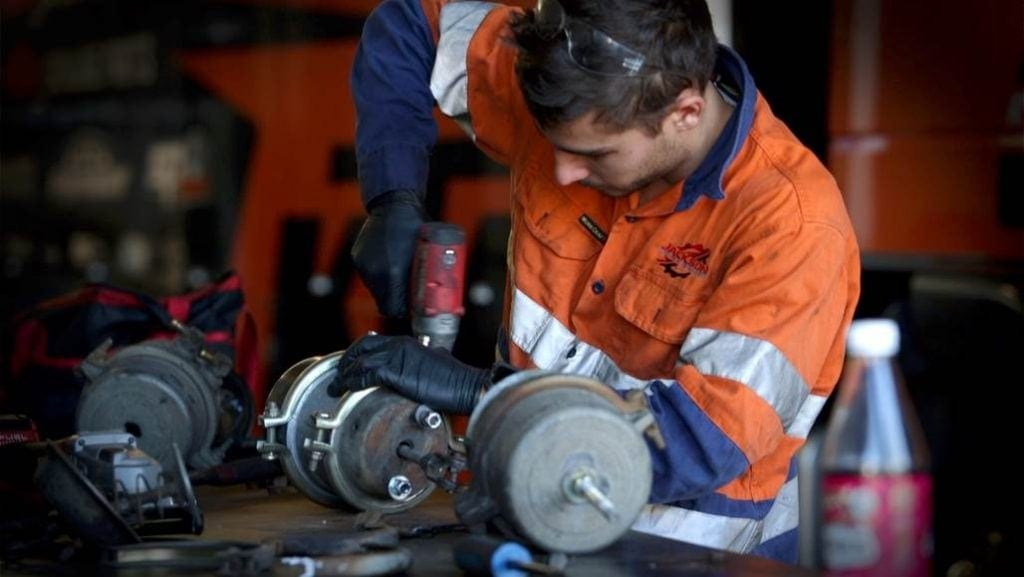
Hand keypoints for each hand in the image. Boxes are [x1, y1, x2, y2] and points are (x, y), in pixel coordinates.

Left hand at [335, 334, 488, 413]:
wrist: (466, 385)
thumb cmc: (454, 378)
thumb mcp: (435, 360)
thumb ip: (422, 359)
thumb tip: (421, 361)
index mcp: (406, 342)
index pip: (372, 341)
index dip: (356, 353)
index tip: (348, 365)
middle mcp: (398, 345)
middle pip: (361, 347)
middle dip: (345, 361)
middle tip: (337, 375)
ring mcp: (396, 357)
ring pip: (360, 362)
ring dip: (344, 375)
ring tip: (336, 388)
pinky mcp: (395, 372)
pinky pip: (365, 376)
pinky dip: (352, 383)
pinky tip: (346, 390)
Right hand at [350, 189, 425, 317]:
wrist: (393, 202)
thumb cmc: (418, 226)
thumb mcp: (431, 252)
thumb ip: (430, 277)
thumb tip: (439, 300)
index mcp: (393, 273)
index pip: (395, 309)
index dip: (406, 311)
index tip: (415, 306)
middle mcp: (375, 272)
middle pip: (384, 303)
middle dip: (398, 301)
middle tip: (411, 293)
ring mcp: (364, 266)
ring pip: (376, 290)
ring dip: (389, 287)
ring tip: (401, 272)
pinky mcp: (358, 259)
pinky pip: (370, 276)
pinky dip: (380, 274)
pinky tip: (390, 260)